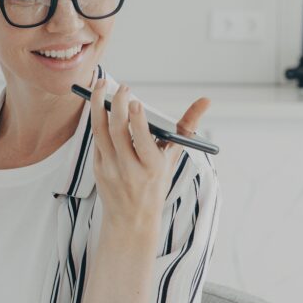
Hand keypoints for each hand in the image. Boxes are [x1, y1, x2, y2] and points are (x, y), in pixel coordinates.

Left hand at [90, 77, 210, 228]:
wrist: (131, 217)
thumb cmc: (156, 181)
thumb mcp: (173, 158)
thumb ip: (187, 127)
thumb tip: (206, 100)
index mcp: (152, 167)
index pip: (142, 141)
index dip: (137, 120)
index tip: (135, 101)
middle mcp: (129, 169)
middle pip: (117, 131)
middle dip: (117, 104)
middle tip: (122, 86)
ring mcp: (109, 169)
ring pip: (100, 131)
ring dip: (97, 105)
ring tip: (99, 85)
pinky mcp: (97, 168)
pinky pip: (96, 138)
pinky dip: (97, 119)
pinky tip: (99, 104)